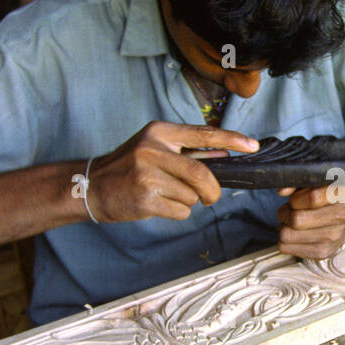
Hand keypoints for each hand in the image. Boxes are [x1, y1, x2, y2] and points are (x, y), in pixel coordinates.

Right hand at [86, 122, 257, 222]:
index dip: (232, 139)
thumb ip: (190, 152)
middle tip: (211, 197)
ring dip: (188, 201)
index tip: (253, 146)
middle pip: (202, 174)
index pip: (203, 133)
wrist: (92, 186)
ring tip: (166, 195)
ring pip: (192, 195)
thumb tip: (224, 153)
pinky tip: (158, 204)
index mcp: (160, 133)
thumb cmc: (129, 167)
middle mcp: (153, 150)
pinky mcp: (144, 198)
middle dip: (213, 190)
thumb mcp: (156, 149)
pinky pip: (180, 210)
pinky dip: (177, 212)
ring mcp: (147, 175)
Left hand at [276, 184, 344, 259]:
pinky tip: (295, 233)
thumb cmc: (321, 196)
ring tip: (292, 220)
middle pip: (297, 219)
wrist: (342, 219)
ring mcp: (335, 237)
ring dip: (283, 226)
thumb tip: (282, 191)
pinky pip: (285, 247)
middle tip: (289, 209)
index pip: (313, 197)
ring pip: (287, 234)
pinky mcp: (323, 252)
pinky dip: (284, 239)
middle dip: (285, 212)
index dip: (296, 198)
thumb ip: (296, 182)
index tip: (295, 198)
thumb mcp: (313, 182)